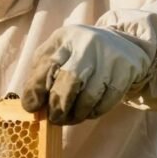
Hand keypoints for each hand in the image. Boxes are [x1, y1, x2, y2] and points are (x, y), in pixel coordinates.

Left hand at [21, 25, 151, 124]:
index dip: (35, 90)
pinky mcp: (125, 71)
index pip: (46, 65)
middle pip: (69, 81)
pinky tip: (88, 112)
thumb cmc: (78, 55)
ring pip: (88, 96)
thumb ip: (40, 75)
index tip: (31, 107)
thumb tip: (31, 104)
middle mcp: (87, 44)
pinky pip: (106, 101)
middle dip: (58, 106)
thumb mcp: (56, 54)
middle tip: (54, 119)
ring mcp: (108, 57)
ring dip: (76, 114)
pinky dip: (94, 112)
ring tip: (70, 119)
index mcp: (64, 38)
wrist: (121, 45)